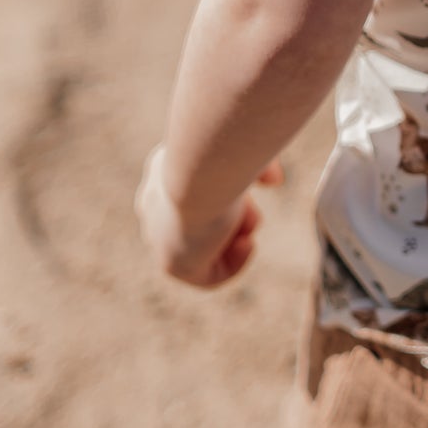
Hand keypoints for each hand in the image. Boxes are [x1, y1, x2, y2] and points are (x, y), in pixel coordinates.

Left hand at [136, 146, 284, 288]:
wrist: (201, 171)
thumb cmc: (225, 152)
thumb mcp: (247, 151)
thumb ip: (259, 166)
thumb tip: (274, 181)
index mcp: (163, 174)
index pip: (191, 194)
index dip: (226, 198)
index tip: (247, 194)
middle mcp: (154, 206)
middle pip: (197, 223)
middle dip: (231, 219)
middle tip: (250, 212)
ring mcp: (160, 238)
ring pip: (201, 248)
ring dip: (234, 239)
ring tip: (247, 226)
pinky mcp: (172, 263)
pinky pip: (206, 276)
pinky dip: (234, 265)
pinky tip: (247, 244)